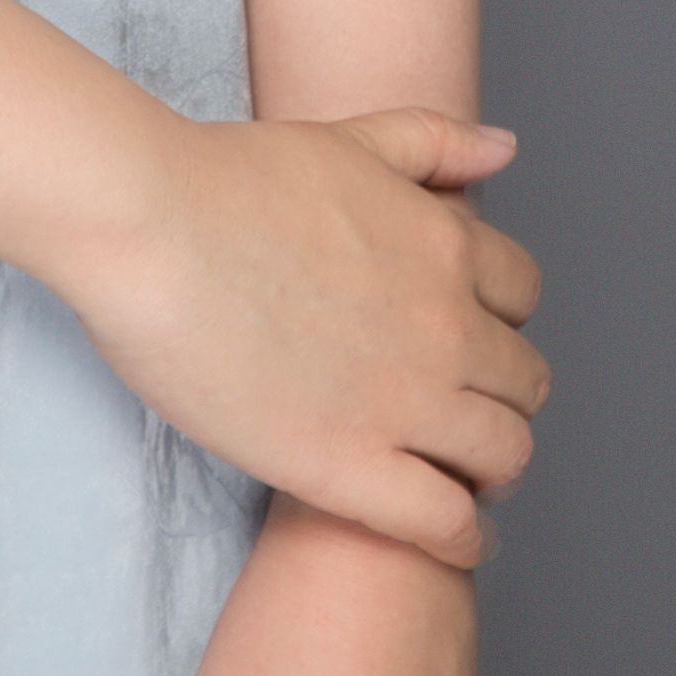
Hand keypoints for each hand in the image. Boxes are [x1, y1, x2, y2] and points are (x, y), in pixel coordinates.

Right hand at [66, 107, 545, 562]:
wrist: (151, 227)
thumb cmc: (228, 178)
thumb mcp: (349, 137)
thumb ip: (434, 143)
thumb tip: (506, 150)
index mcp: (445, 246)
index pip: (522, 297)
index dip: (498, 319)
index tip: (467, 340)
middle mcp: (444, 326)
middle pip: (524, 384)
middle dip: (500, 398)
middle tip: (459, 414)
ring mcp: (404, 400)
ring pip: (503, 457)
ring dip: (491, 469)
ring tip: (459, 477)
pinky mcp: (350, 465)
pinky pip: (445, 523)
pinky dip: (462, 538)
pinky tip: (451, 536)